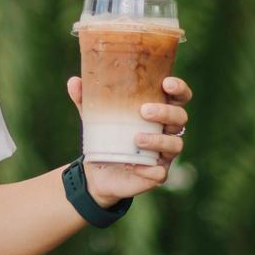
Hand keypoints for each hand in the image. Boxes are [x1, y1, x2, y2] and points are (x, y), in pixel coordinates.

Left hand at [65, 76, 191, 205]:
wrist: (98, 170)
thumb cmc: (104, 135)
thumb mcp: (93, 116)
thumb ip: (85, 98)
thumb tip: (74, 81)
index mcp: (158, 111)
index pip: (179, 97)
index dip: (179, 89)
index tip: (167, 83)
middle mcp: (167, 131)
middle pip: (180, 118)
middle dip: (165, 112)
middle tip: (144, 111)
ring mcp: (165, 153)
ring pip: (175, 144)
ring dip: (158, 139)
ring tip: (136, 138)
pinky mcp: (157, 173)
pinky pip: (160, 171)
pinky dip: (150, 168)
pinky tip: (133, 164)